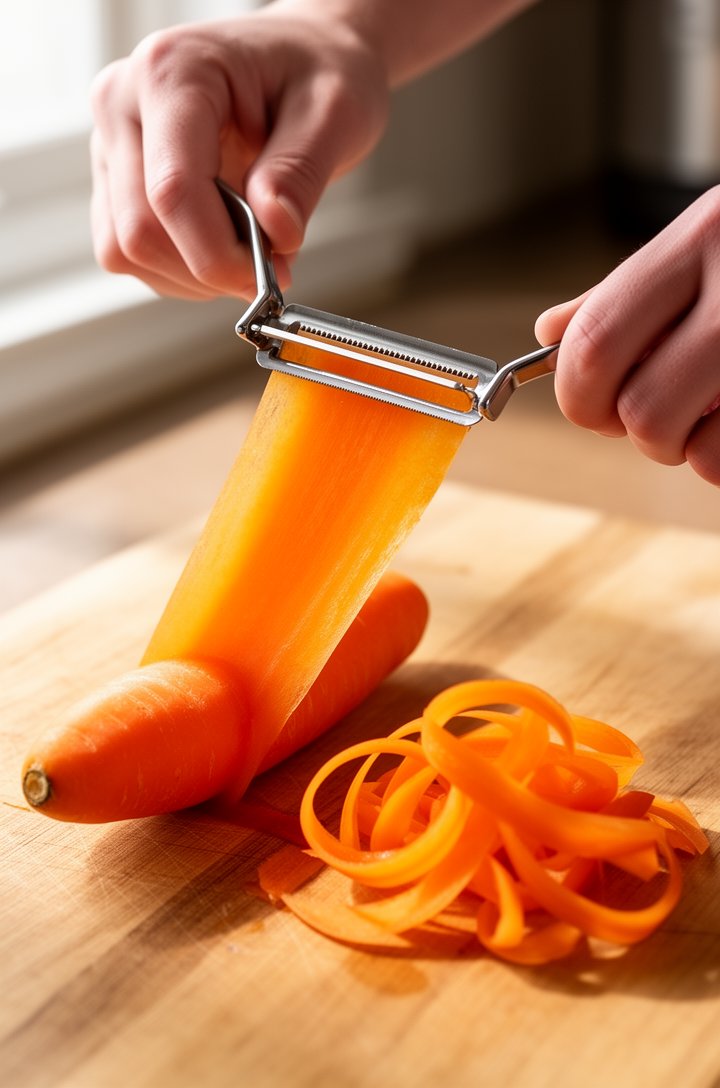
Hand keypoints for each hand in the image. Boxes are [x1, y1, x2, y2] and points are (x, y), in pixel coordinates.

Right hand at [89, 3, 388, 299]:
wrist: (302, 59)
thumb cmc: (315, 71)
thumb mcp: (333, 112)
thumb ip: (300, 173)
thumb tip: (276, 234)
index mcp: (171, 73)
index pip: (172, 191)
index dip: (218, 254)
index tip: (270, 278)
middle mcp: (123, 103)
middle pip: (140, 231)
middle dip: (210, 268)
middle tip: (271, 265)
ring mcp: (111, 143)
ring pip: (126, 251)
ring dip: (192, 275)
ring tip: (249, 247)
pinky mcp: (116, 180)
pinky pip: (128, 253)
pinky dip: (178, 270)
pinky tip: (221, 244)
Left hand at [535, 186, 719, 485]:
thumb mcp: (704, 239)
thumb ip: (627, 291)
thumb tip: (550, 332)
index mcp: (698, 242)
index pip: (595, 341)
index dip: (577, 391)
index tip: (590, 402)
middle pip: (637, 410)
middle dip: (630, 428)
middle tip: (652, 411)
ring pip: (686, 446)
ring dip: (685, 447)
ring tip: (708, 410)